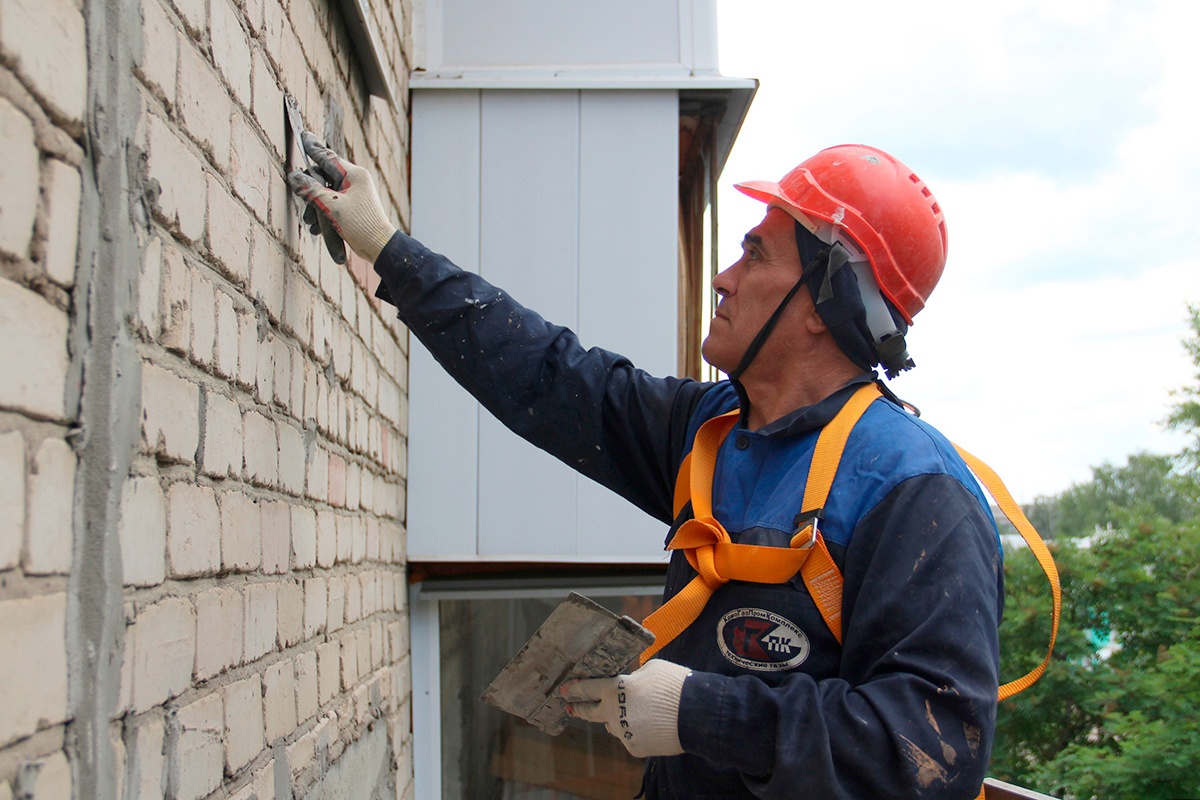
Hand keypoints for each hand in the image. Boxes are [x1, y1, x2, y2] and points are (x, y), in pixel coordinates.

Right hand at [287, 132, 395, 262]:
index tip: (302, 135)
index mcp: (354, 175)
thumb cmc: (360, 225)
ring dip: (315, 207)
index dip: (313, 148)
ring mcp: (354, 193)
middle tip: (303, 203)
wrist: (379, 247)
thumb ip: (311, 190)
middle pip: (324, 177)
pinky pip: (332, 204)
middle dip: (311, 192)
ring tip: (311, 223)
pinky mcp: (352, 206)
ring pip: (326, 193)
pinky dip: (323, 214)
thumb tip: (294, 176)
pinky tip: (317, 229)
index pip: (328, 157)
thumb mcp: (332, 207)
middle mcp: (355, 181)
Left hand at [561, 659, 690, 757]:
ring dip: (616, 718)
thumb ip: (632, 678)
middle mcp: (612, 712)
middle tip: (573, 708)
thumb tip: (629, 684)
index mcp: (614, 689)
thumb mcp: (650, 669)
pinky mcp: (634, 748)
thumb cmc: (674, 684)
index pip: (586, 689)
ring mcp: (623, 732)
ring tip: (634, 712)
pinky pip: (629, 737)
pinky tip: (651, 724)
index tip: (564, 691)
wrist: (695, 713)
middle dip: (580, 709)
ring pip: (612, 725)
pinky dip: (636, 730)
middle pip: (590, 712)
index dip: (574, 689)